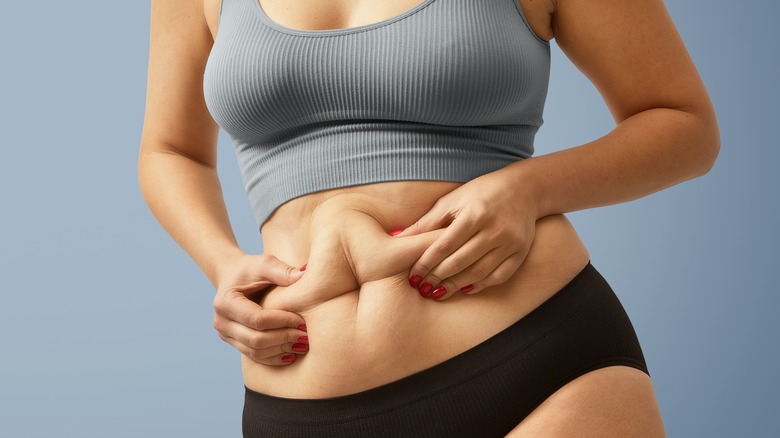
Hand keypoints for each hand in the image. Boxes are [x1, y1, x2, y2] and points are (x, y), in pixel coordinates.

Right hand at [212, 253, 308, 364]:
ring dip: (280, 350)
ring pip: (255, 351)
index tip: (302, 320)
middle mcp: (222, 322)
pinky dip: (273, 358)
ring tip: (302, 344)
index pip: (257, 319)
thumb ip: (282, 270)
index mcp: (226, 302)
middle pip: (255, 339)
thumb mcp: (264, 264)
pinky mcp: (234, 342)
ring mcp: (225, 335)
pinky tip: (291, 354)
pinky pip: (254, 357)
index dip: (282, 321)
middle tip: (306, 336)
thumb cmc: (251, 269)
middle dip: (283, 338)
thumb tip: (306, 274)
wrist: (232, 277)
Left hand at [394, 166, 539, 299]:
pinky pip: (500, 276)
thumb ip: (426, 222)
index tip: (413, 277)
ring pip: (479, 272)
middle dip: (438, 278)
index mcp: (474, 213)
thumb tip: (395, 238)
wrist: (525, 188)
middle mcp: (494, 229)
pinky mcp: (521, 251)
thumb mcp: (452, 201)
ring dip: (456, 286)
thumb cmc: (481, 193)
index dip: (426, 263)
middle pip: (460, 262)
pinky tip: (464, 288)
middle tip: (422, 289)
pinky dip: (481, 285)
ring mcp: (510, 242)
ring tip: (438, 293)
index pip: (444, 245)